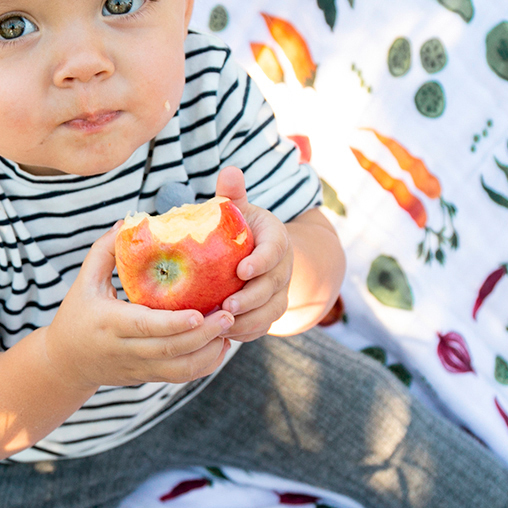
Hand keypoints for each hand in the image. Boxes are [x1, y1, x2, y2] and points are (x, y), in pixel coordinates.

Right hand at [45, 222, 233, 390]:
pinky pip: (181, 377)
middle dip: (204, 336)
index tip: (200, 313)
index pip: (146, 327)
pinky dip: (204, 365)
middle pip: (170, 350)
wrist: (65, 364)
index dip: (175, 323)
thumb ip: (104, 251)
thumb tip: (129, 222)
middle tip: (229, 315)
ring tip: (229, 329)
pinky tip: (220, 346)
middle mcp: (125, 349)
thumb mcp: (83, 281)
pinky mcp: (148, 377)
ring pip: (180, 370)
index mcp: (110, 323)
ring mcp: (139, 367)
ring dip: (209, 353)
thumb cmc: (76, 315)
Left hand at [215, 166, 292, 341]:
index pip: (275, 250)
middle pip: (274, 286)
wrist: (256, 253)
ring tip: (223, 325)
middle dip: (252, 298)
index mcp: (277, 239)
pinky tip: (224, 336)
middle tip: (226, 306)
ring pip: (272, 311)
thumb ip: (233, 194)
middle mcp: (284, 267)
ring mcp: (280, 291)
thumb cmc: (240, 228)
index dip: (262, 261)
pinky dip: (247, 332)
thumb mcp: (238, 209)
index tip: (241, 270)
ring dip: (249, 321)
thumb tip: (230, 172)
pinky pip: (264, 326)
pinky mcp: (271, 310)